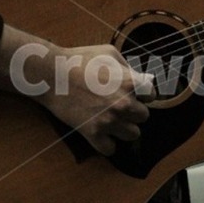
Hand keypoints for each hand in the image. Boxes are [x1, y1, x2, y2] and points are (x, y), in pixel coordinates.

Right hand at [37, 44, 155, 155]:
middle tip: (119, 106)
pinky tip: (101, 134)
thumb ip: (127, 66)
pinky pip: (111, 149)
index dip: (142, 94)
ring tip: (112, 120)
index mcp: (130, 82)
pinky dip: (107, 144)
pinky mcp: (93, 133)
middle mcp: (124, 103)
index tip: (132, 93)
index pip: (152, 95)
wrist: (51, 74)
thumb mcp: (108, 53)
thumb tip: (137, 77)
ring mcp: (109, 120)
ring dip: (124, 128)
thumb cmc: (78, 60)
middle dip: (133, 111)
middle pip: (144, 117)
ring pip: (133, 135)